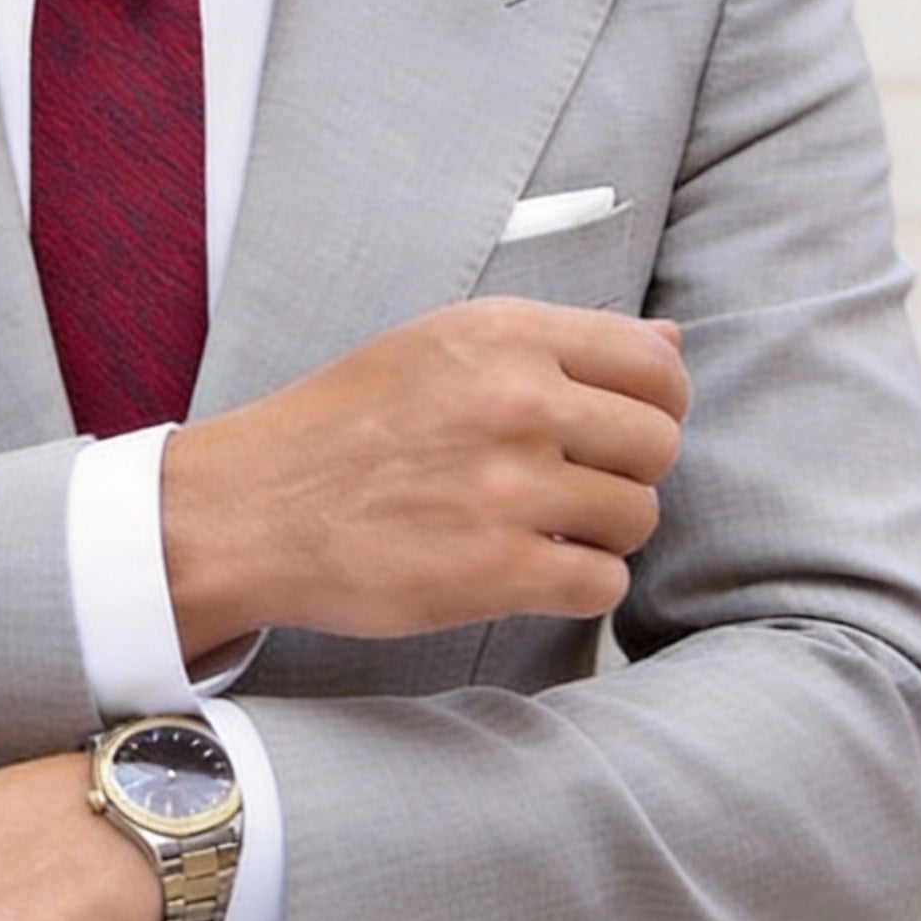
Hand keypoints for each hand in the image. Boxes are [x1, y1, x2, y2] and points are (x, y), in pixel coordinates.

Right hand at [163, 298, 688, 659]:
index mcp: (503, 335)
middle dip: (626, 472)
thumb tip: (672, 341)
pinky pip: (602, 584)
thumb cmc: (337, 429)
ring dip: (600, 533)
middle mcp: (514, 401)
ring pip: (636, 516)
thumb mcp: (437, 348)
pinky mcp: (496, 569)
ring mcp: (508, 487)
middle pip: (657, 444)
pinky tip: (527, 571)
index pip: (656, 365)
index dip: (655, 405)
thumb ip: (555, 344)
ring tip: (538, 529)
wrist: (248, 510)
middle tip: (570, 487)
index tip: (619, 430)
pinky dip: (577, 586)